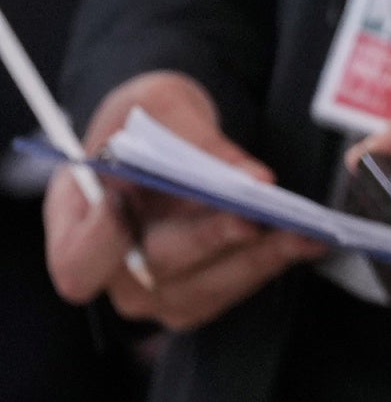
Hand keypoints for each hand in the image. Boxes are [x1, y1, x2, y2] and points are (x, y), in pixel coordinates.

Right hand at [44, 70, 319, 328]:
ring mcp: (151, 290)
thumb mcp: (160, 105)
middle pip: (151, 270)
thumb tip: (248, 179)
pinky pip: (231, 291)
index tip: (128, 205)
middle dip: (206, 240)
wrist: (172, 135)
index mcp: (74, 220)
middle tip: (251, 218)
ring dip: (254, 260)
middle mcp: (107, 268)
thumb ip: (193, 139)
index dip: (100, 241)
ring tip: (301, 232)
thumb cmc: (148, 120)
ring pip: (200, 290)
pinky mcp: (196, 296)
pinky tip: (305, 242)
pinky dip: (269, 264)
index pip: (77, 259)